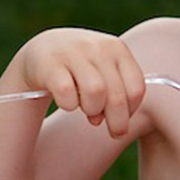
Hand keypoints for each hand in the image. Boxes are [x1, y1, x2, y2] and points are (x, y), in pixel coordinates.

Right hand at [16, 28, 146, 137]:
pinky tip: (66, 102)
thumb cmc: (81, 69)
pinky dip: (68, 105)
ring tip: (87, 109)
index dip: (131, 111)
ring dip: (92, 110)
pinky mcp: (50, 65)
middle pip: (117, 96)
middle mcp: (98, 47)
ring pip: (95, 93)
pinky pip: (67, 94)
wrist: (43, 50)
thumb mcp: (105, 73)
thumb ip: (118, 95)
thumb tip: (118, 128)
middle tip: (113, 132)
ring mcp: (73, 53)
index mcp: (117, 48)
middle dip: (117, 121)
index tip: (122, 118)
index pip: (136, 88)